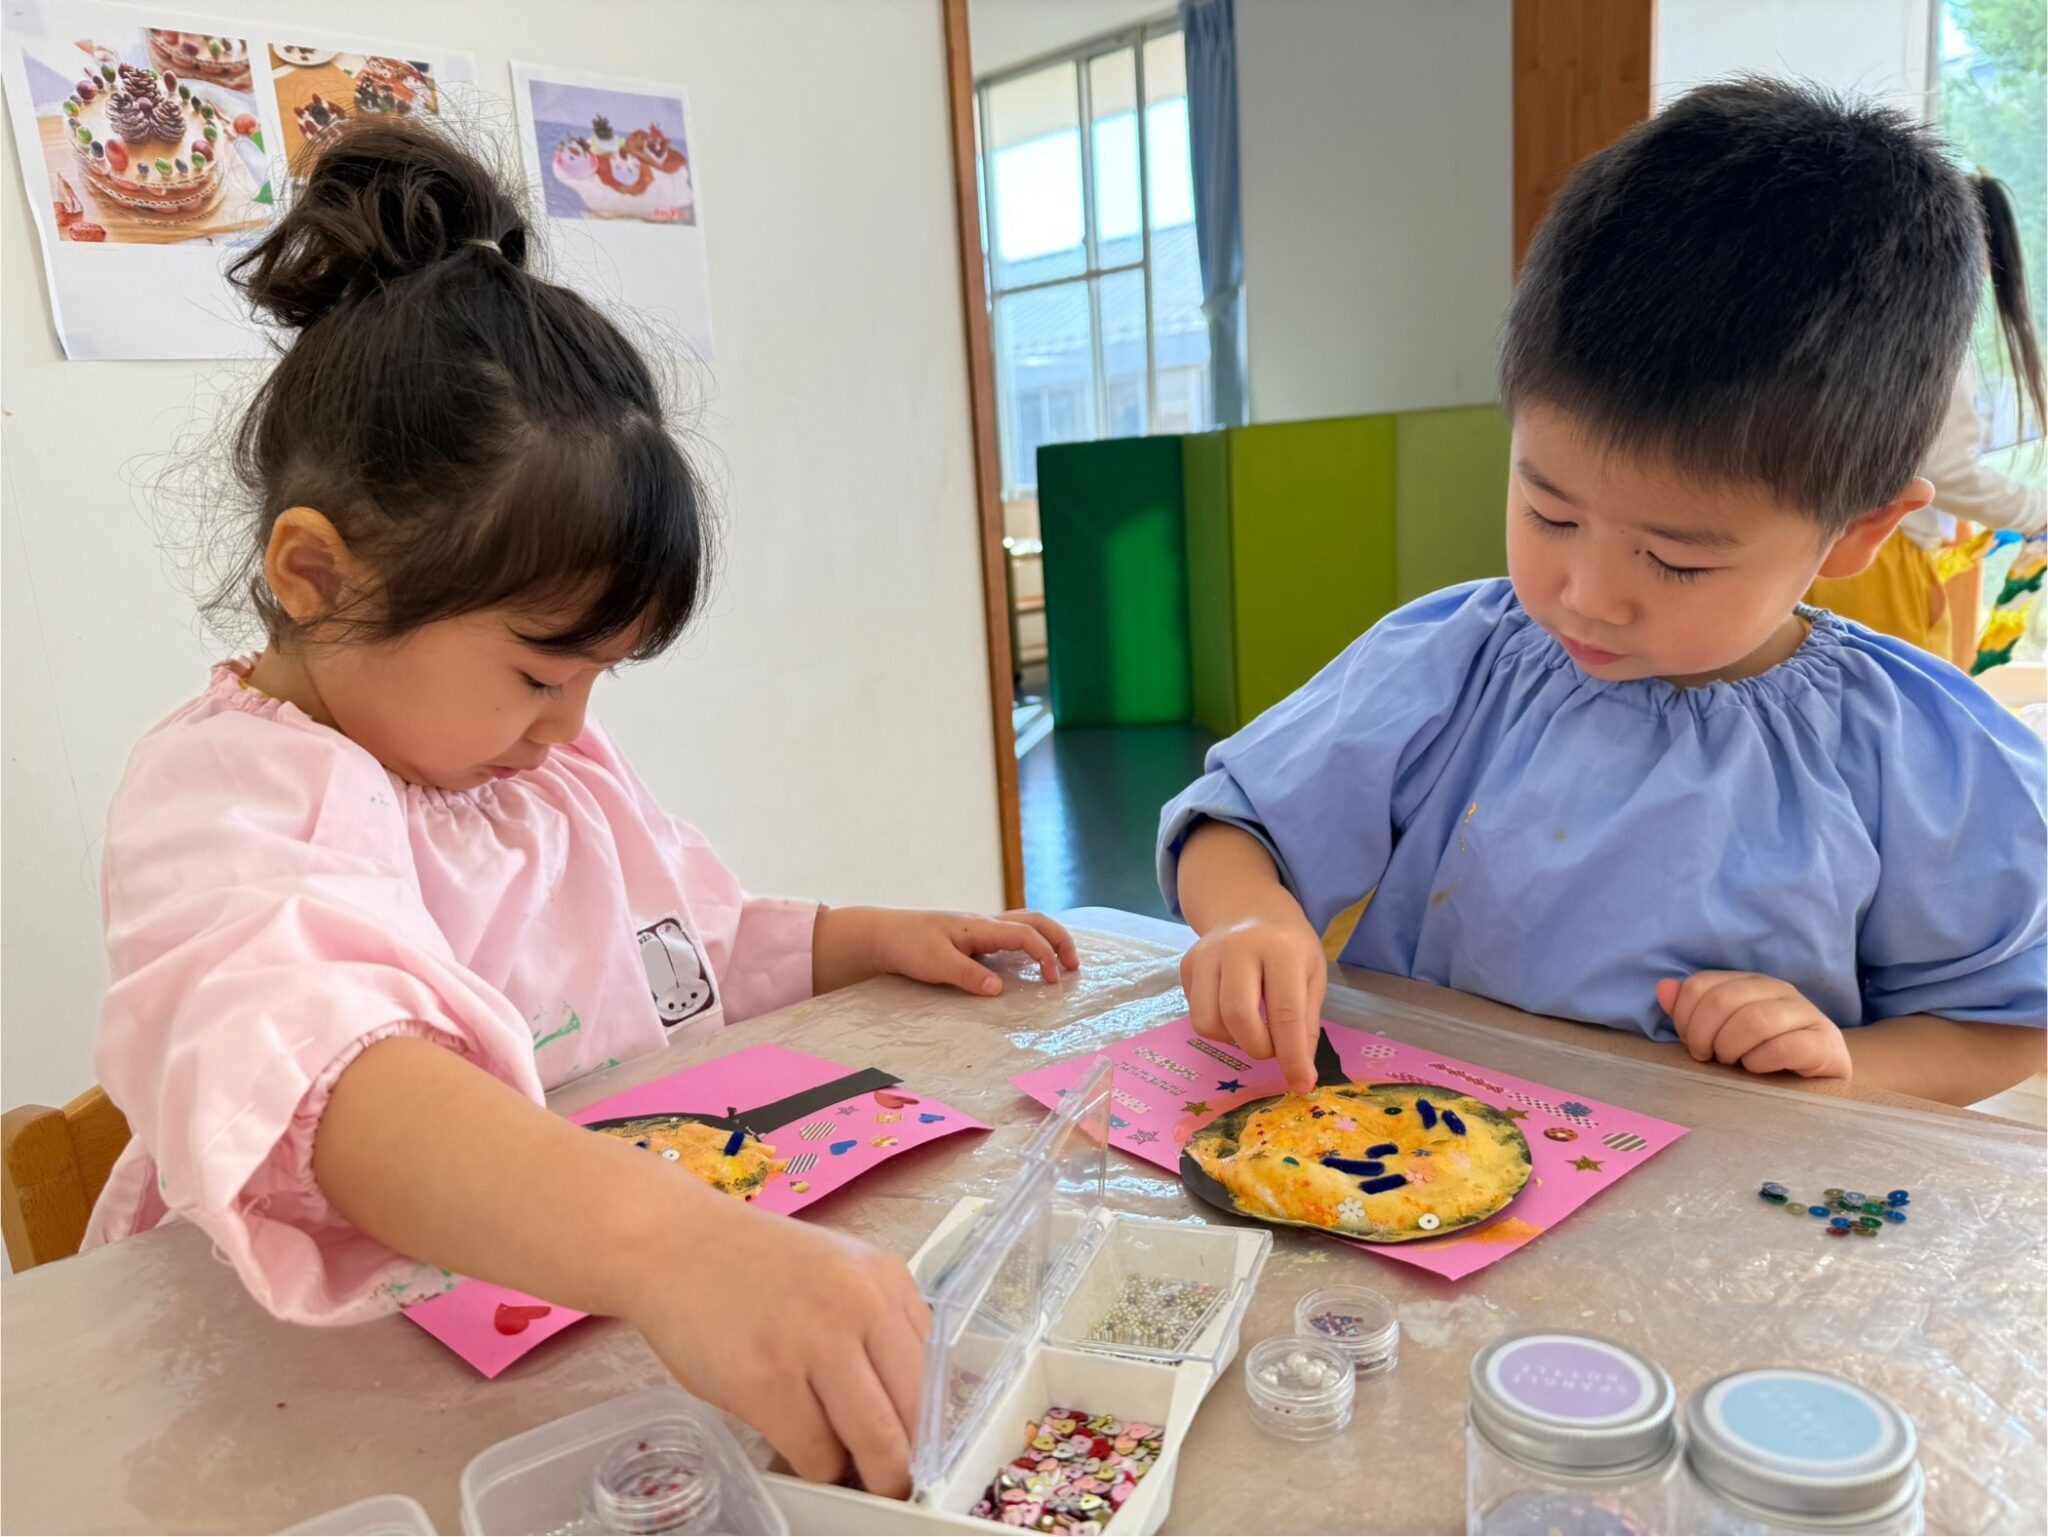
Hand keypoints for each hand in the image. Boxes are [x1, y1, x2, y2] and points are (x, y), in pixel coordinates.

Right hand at [627, 1197, 929, 1495]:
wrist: (671, 1243)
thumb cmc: (751, 1268)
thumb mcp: (836, 1274)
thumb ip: (876, 1327)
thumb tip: (907, 1410)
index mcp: (885, 1279)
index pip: (935, 1372)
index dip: (928, 1423)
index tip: (919, 1449)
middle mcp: (860, 1305)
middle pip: (915, 1414)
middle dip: (906, 1462)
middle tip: (893, 1483)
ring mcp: (814, 1344)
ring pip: (875, 1443)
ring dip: (865, 1473)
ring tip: (848, 1473)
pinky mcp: (766, 1383)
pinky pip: (815, 1454)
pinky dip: (814, 1467)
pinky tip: (799, 1449)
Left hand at [856, 907, 1078, 994]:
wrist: (882, 935)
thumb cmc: (907, 946)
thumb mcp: (935, 964)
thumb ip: (968, 976)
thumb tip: (999, 989)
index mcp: (979, 926)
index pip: (1025, 934)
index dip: (1044, 954)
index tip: (1052, 979)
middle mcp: (984, 923)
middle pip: (1034, 920)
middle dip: (1059, 939)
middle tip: (1074, 965)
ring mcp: (979, 929)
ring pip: (1024, 923)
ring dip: (1048, 938)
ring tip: (1061, 962)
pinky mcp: (973, 938)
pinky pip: (1011, 934)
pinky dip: (1030, 942)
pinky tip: (1030, 962)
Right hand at [1181, 911, 1326, 1092]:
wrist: (1248, 908)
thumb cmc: (1289, 947)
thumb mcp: (1312, 976)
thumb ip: (1307, 1023)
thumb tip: (1300, 1075)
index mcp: (1281, 949)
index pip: (1285, 1012)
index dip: (1292, 1055)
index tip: (1300, 1084)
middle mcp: (1239, 947)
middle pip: (1239, 1017)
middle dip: (1259, 1048)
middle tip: (1273, 1049)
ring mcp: (1206, 954)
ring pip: (1209, 1022)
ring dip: (1234, 1041)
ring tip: (1253, 1028)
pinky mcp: (1187, 964)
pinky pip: (1196, 1014)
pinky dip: (1219, 1028)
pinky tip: (1233, 1011)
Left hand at [1657, 972, 1850, 1079]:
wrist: (1821, 1079)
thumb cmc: (1763, 1054)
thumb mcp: (1722, 1033)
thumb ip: (1691, 1011)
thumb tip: (1664, 988)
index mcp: (1749, 982)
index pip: (1702, 985)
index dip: (1686, 1017)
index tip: (1692, 1044)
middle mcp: (1779, 990)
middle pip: (1724, 1001)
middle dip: (1706, 1034)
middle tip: (1710, 1057)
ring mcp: (1806, 1014)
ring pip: (1755, 1021)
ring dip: (1732, 1048)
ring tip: (1734, 1062)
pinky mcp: (1825, 1043)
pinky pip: (1785, 1047)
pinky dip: (1761, 1061)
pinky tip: (1758, 1069)